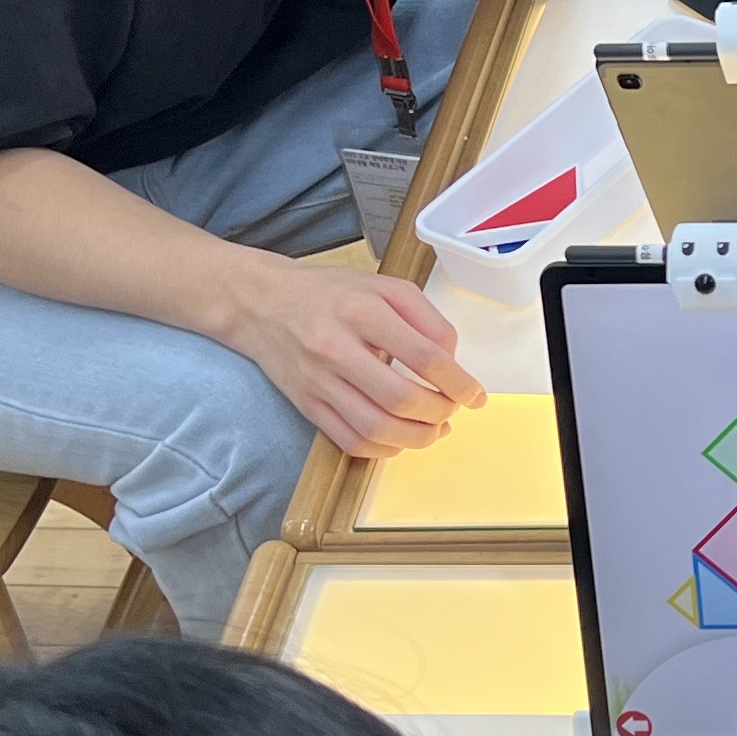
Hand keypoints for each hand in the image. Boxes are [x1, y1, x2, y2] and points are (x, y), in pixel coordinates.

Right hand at [227, 261, 484, 456]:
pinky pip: (350, 440)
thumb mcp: (384, 287)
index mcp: (362, 310)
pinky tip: (401, 438)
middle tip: (453, 409)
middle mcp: (336, 347)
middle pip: (401, 398)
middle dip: (440, 412)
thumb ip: (426, 319)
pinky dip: (384, 448)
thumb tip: (452, 362)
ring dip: (417, 437)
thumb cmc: (329, 293)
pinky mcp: (306, 404)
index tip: (475, 395)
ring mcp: (318, 380)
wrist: (260, 303)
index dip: (458, 382)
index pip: (424, 357)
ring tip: (435, 429)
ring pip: (376, 427)